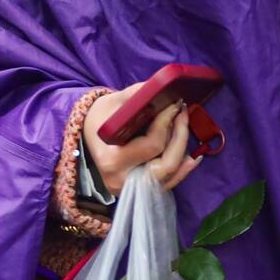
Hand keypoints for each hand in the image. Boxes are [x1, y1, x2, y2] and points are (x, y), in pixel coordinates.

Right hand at [83, 90, 201, 194]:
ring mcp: (131, 189)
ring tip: (185, 128)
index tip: (176, 104)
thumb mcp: (114, 101)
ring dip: (183, 151)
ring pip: (171, 175)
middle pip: (167, 164)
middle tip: (183, 114)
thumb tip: (166, 89)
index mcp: (112, 159)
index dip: (168, 122)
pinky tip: (191, 155)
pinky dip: (182, 168)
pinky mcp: (139, 190)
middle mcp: (122, 180)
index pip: (152, 144)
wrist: (88, 135)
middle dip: (180, 137)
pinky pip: (167, 183)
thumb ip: (139, 96)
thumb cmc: (100, 117)